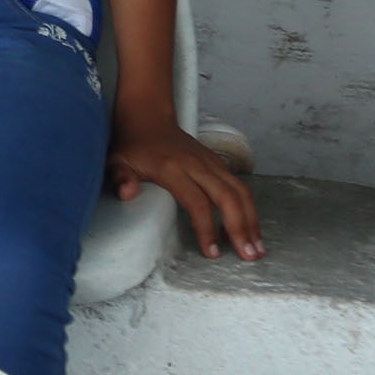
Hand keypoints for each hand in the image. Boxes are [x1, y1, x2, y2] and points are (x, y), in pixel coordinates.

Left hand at [109, 111, 262, 259]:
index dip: (207, 228)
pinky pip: (240, 187)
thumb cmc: (132, 146)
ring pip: (240, 192)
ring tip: (257, 248)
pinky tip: (250, 229)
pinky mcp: (219, 163)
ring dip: (251, 220)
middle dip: (240, 228)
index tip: (212, 253)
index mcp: (172, 168)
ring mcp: (211, 163)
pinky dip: (249, 209)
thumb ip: (120, 178)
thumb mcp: (117, 161)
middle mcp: (198, 165)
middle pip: (228, 197)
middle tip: (248, 256)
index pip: (197, 202)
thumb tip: (128, 193)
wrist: (148, 118)